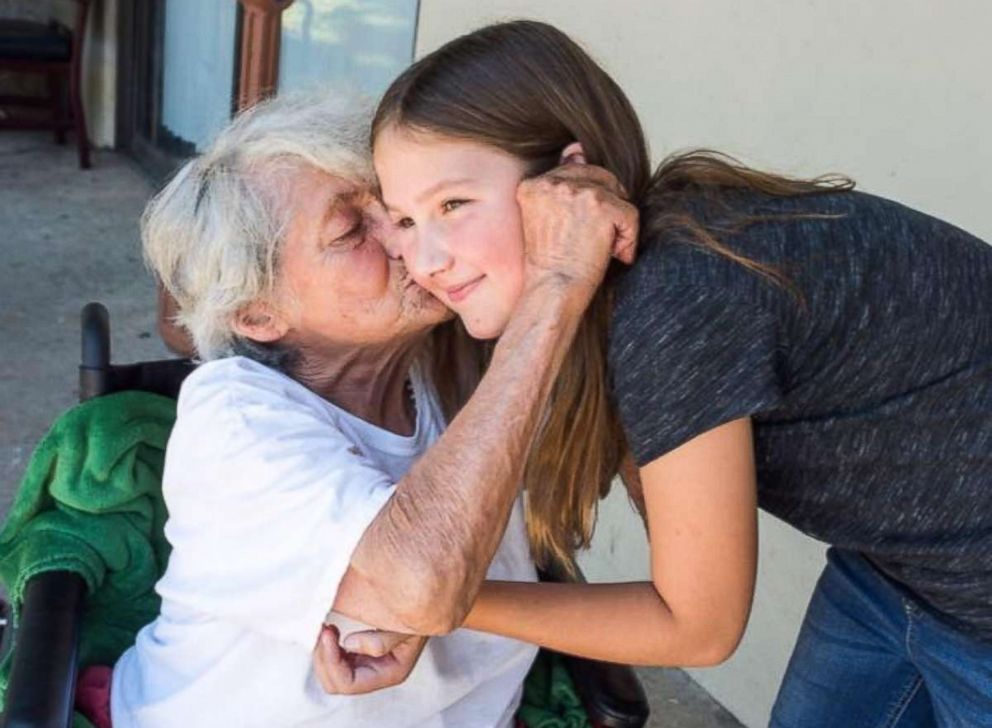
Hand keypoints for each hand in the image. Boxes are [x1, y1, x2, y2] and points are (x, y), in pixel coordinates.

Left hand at [312, 625, 426, 694]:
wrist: (427, 603)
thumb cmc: (421, 614)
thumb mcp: (407, 626)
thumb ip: (382, 640)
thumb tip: (350, 643)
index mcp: (388, 672)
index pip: (349, 683)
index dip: (333, 662)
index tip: (329, 633)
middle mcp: (374, 673)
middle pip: (334, 683)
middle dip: (324, 658)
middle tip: (324, 629)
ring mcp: (365, 664)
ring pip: (330, 673)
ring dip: (323, 652)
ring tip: (326, 628)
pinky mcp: (359, 652)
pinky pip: (333, 658)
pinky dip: (327, 646)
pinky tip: (330, 629)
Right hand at [516, 164, 638, 295]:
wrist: (553, 290)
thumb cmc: (550, 264)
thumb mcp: (545, 219)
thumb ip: (559, 185)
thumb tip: (577, 149)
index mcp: (533, 185)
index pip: (574, 174)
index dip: (587, 200)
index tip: (585, 227)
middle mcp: (552, 182)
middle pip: (598, 178)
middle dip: (606, 207)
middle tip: (599, 238)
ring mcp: (576, 191)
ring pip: (616, 196)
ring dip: (617, 225)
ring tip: (605, 249)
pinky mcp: (600, 205)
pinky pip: (630, 214)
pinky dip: (629, 238)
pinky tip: (617, 255)